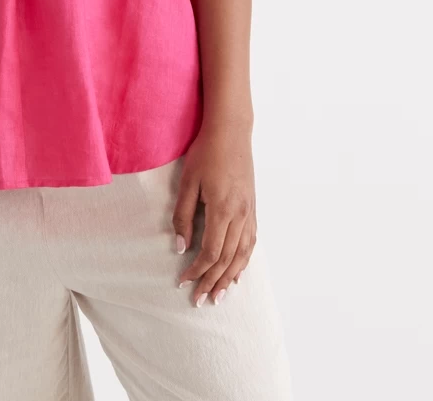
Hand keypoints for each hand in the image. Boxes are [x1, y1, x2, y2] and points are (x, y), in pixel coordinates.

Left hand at [171, 121, 255, 306]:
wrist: (231, 131)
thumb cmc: (205, 153)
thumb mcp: (187, 182)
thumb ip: (183, 216)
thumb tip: (179, 247)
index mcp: (222, 209)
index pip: (209, 252)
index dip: (196, 270)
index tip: (183, 282)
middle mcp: (240, 215)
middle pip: (227, 259)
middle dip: (212, 282)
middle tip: (200, 301)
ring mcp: (249, 212)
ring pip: (242, 254)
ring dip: (230, 277)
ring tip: (220, 295)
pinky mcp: (252, 207)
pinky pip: (251, 242)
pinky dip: (244, 261)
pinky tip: (237, 271)